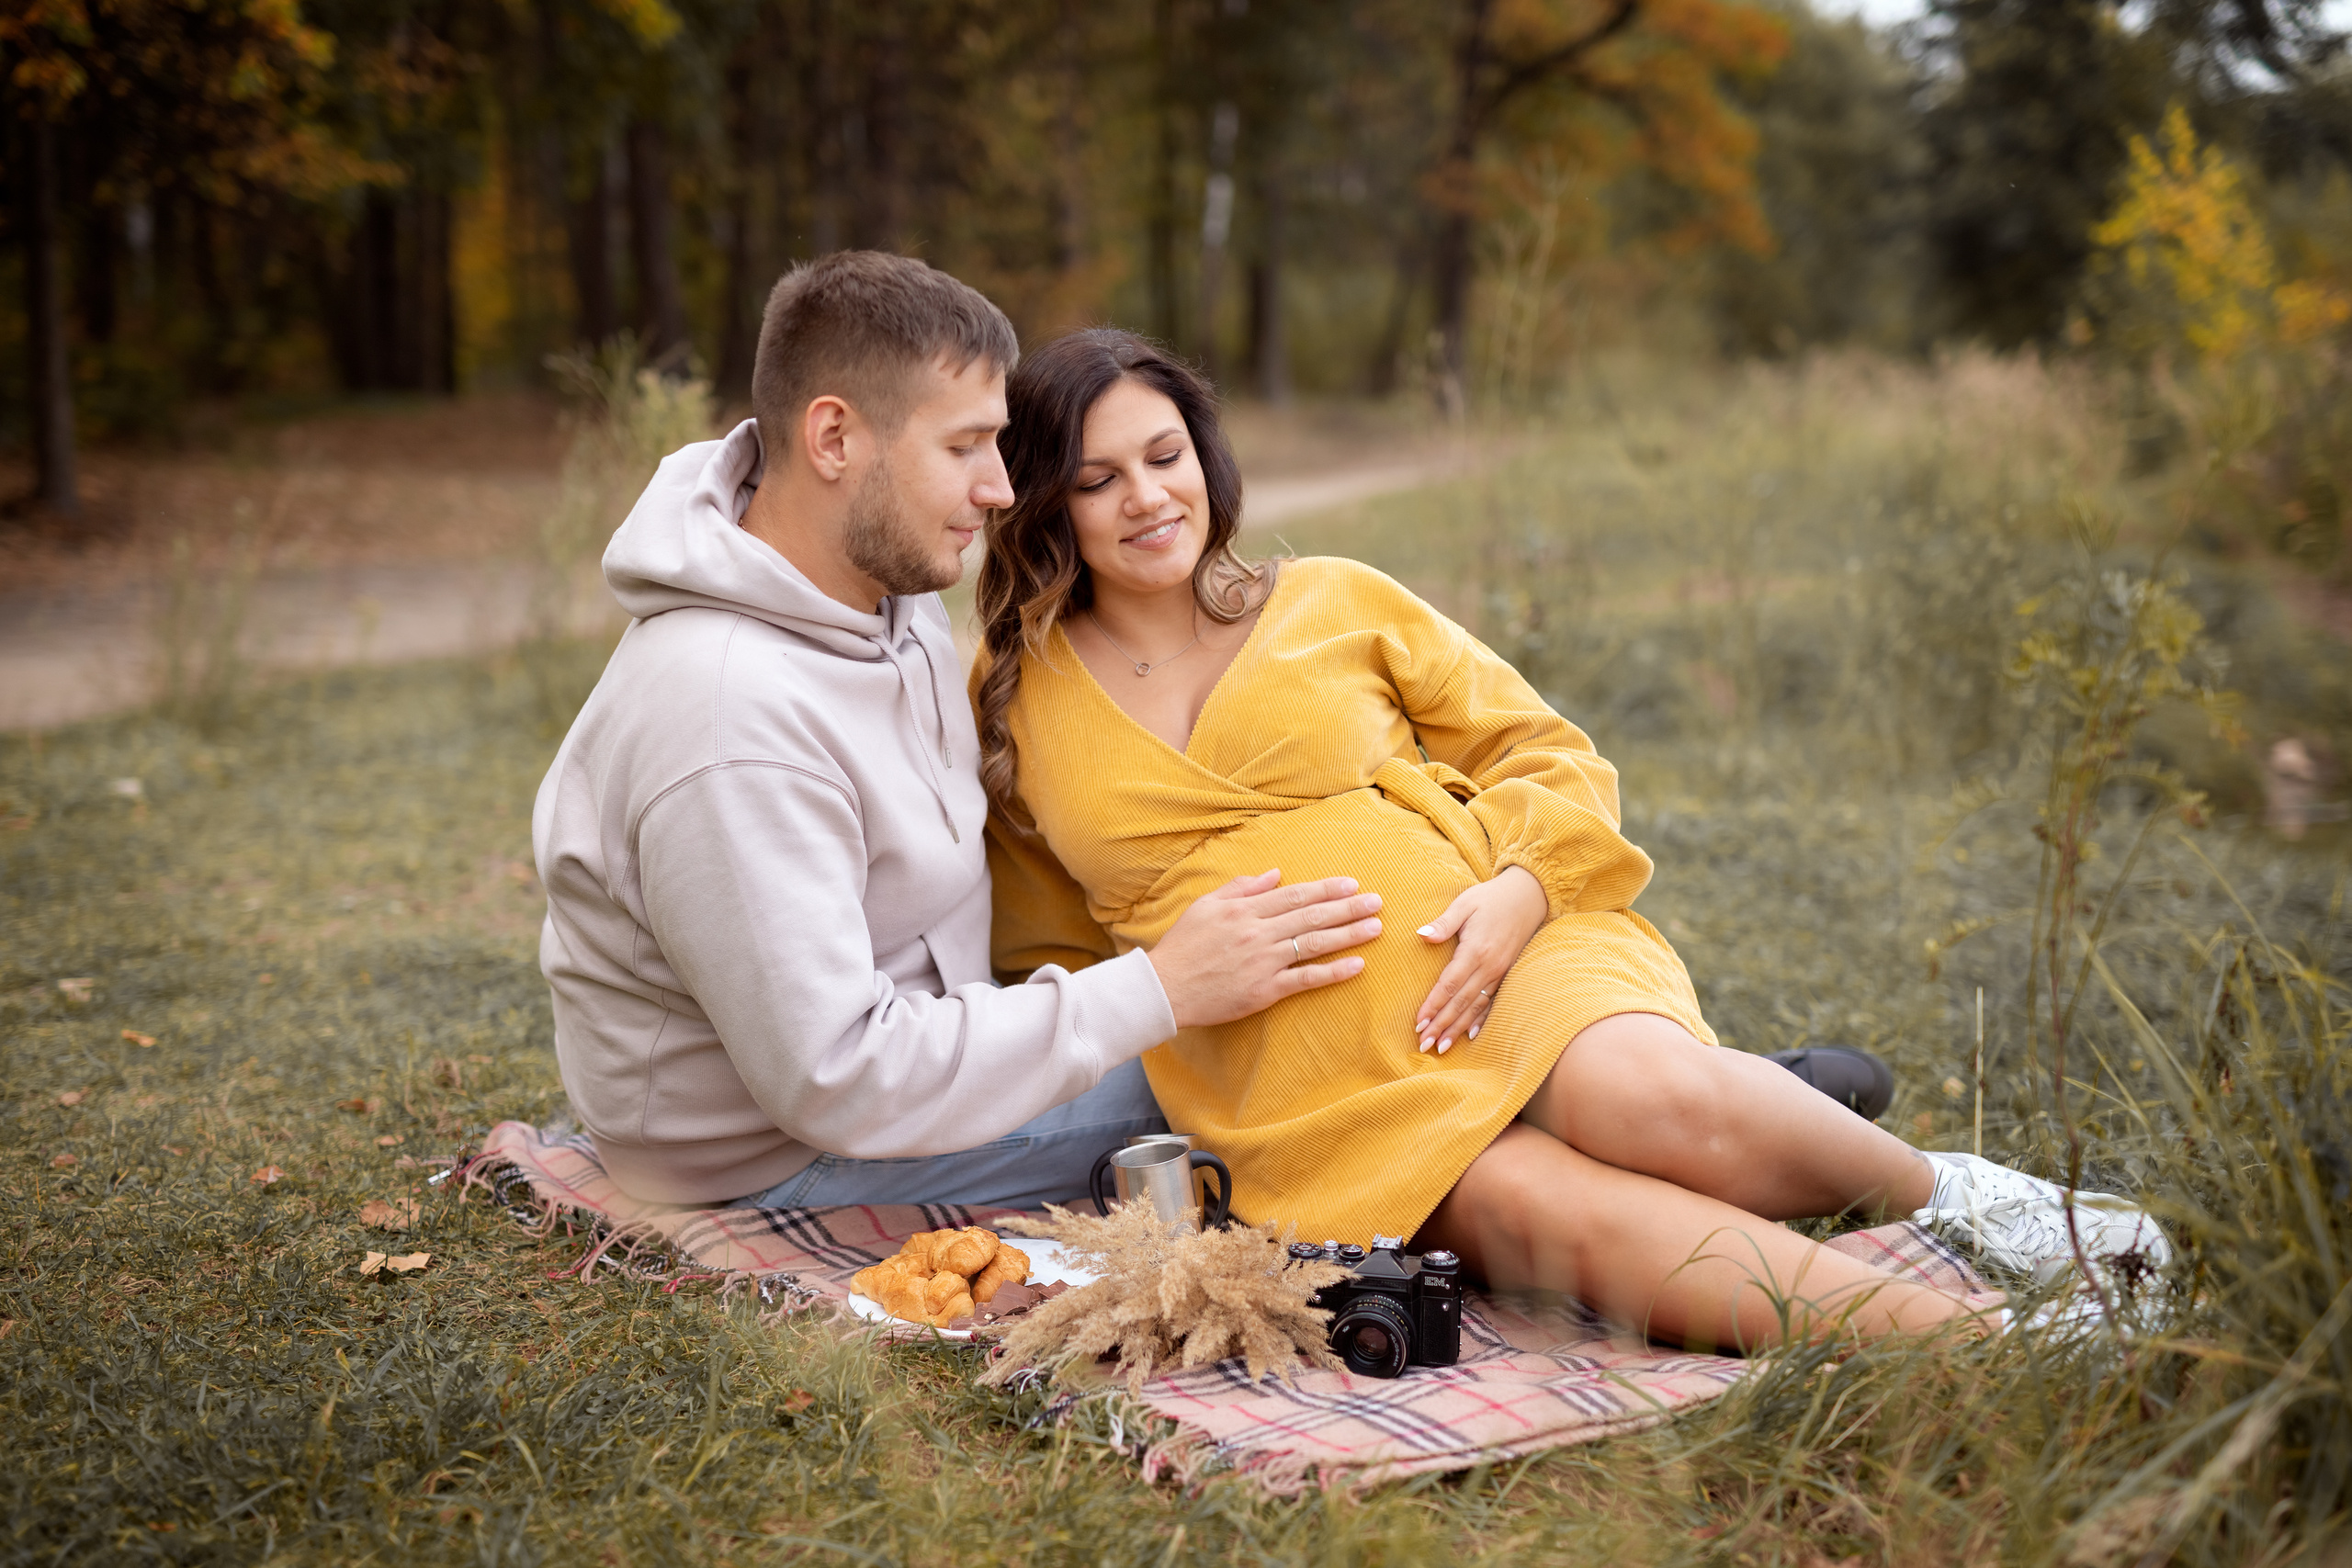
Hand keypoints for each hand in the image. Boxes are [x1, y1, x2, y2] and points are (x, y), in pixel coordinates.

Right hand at [1148, 870, 1381, 1030]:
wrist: (1164, 988)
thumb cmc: (1183, 946)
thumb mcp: (1206, 906)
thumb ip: (1241, 889)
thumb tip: (1274, 874)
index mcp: (1244, 910)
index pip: (1294, 895)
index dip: (1325, 889)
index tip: (1351, 884)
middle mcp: (1258, 932)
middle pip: (1312, 916)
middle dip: (1348, 907)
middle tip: (1377, 901)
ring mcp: (1263, 962)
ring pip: (1314, 943)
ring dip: (1349, 934)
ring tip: (1375, 927)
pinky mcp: (1265, 990)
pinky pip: (1305, 979)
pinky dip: (1332, 971)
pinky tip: (1356, 964)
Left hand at [1414, 864, 1546, 1053]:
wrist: (1528, 896)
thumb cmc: (1490, 897)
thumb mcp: (1464, 903)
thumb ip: (1443, 923)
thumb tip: (1421, 935)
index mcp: (1475, 950)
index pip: (1449, 985)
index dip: (1433, 1005)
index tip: (1418, 1023)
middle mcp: (1489, 966)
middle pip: (1461, 1002)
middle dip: (1441, 1025)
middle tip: (1424, 1045)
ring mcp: (1500, 972)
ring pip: (1476, 1007)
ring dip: (1458, 1028)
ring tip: (1442, 1047)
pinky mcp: (1507, 974)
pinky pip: (1492, 1002)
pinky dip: (1481, 1020)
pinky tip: (1471, 1035)